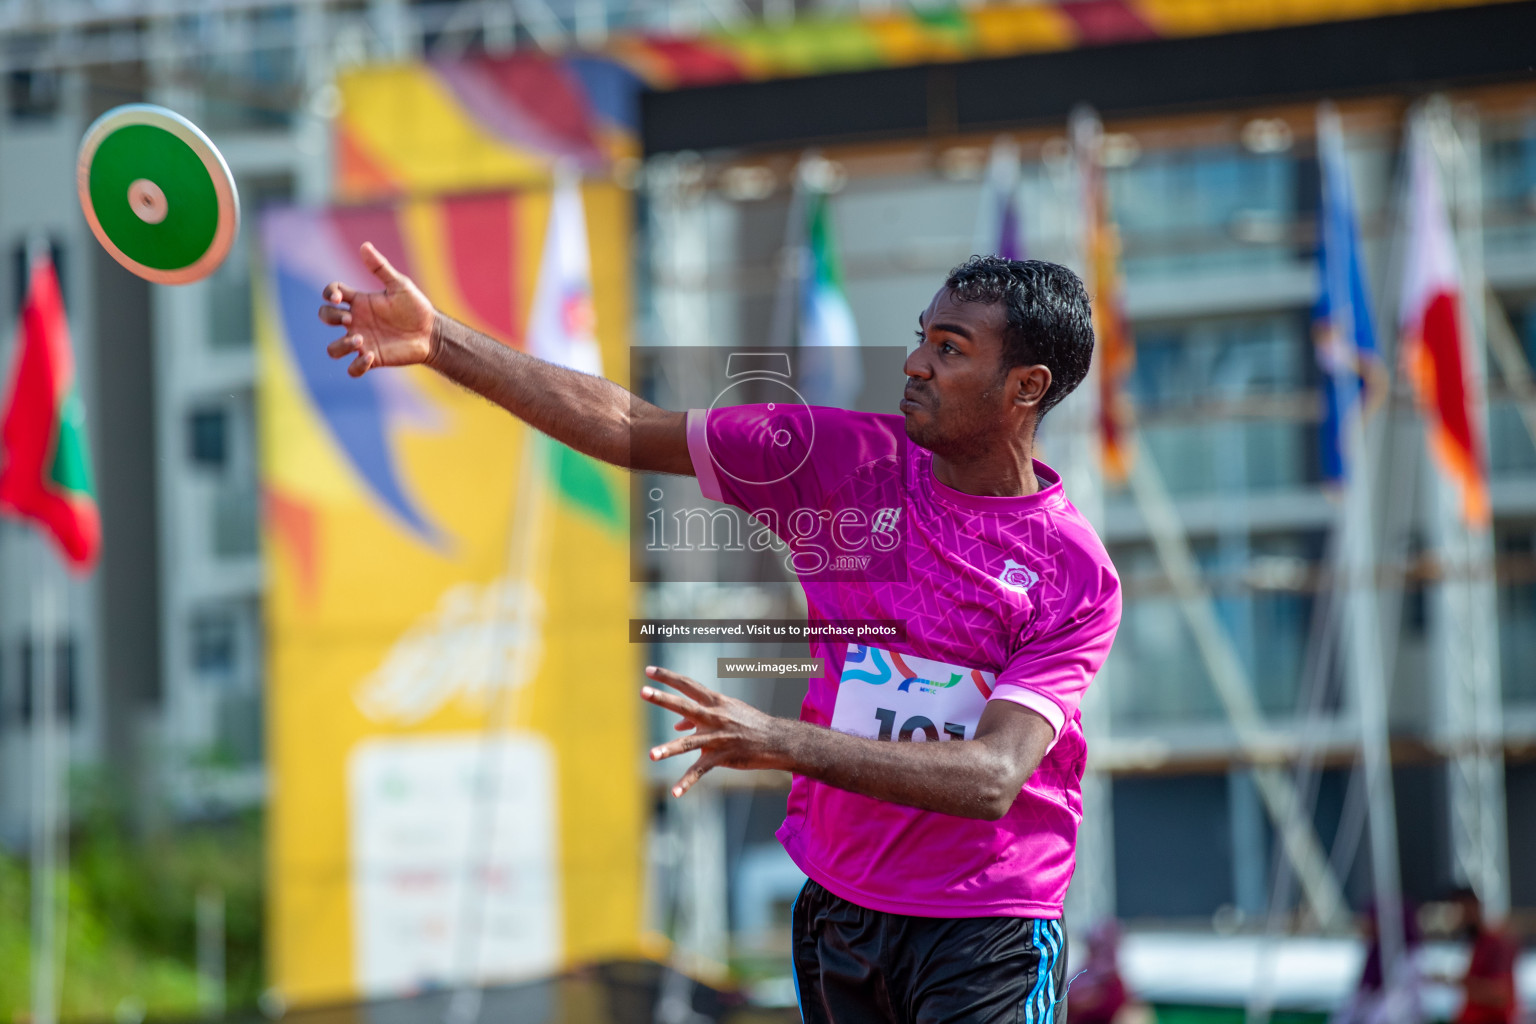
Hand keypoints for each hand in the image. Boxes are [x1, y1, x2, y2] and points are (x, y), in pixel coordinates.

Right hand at [317, 242, 436, 376]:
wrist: (432, 332)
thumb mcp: (399, 285)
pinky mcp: (372, 359)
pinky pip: (353, 369)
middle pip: (325, 317)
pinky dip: (357, 365)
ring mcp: (363, 341)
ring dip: (340, 345)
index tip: (340, 298)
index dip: (329, 294)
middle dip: (330, 317)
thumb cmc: (416, 307)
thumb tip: (364, 245)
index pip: (331, 294)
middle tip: (351, 318)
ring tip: (360, 340)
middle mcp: (357, 321)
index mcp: (360, 302)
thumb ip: (380, 268)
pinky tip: (371, 356)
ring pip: (333, 349)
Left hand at [641, 666, 790, 796]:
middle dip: (663, 699)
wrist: (775, 739)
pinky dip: (687, 782)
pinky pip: (700, 771)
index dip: (668, 677)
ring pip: (689, 743)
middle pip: (684, 706)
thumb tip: (676, 725)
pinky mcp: (722, 757)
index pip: (688, 685)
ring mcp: (717, 737)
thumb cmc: (749, 723)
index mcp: (715, 702)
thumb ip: (700, 716)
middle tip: (643, 691)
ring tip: (651, 755)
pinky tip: (675, 793)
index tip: (649, 670)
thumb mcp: (727, 711)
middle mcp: (714, 716)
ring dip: (669, 749)